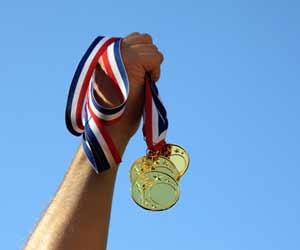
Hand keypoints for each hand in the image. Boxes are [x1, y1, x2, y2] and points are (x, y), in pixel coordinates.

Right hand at [94, 32, 163, 149]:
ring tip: (142, 83)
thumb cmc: (117, 109)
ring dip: (152, 66)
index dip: (143, 56)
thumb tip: (144, 49)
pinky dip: (155, 70)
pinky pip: (155, 57)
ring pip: (152, 48)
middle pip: (145, 39)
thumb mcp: (117, 80)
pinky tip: (147, 83)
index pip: (134, 38)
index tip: (139, 75)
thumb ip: (125, 62)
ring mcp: (120, 53)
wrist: (111, 125)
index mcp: (105, 54)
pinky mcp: (131, 60)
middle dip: (149, 58)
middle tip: (143, 79)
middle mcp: (111, 50)